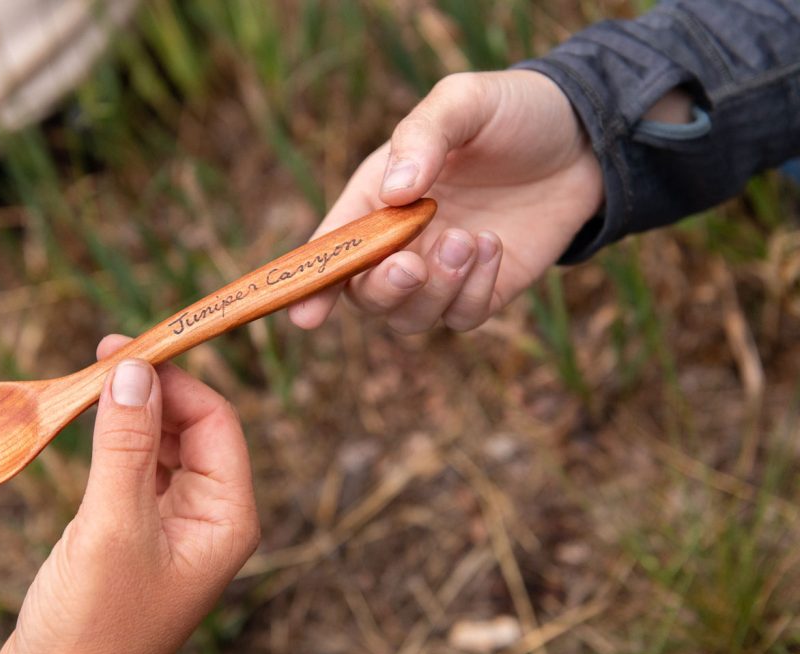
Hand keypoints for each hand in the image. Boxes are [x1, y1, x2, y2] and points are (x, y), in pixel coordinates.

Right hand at [0, 336, 259, 653]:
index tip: (127, 349)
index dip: (176, 380)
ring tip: (90, 385)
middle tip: (102, 357)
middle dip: (152, 391)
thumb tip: (135, 369)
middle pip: (192, 427)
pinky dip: (115, 441)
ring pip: (163, 444)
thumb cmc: (92, 625)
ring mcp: (174, 524)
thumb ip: (125, 445)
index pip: (216, 422)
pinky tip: (91, 426)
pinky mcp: (138, 530)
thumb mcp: (110, 526)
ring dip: (131, 413)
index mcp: (226, 518)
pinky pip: (137, 468)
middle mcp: (209, 517)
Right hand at [288, 69, 603, 333]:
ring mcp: (440, 273)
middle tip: (412, 263)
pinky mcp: (482, 291)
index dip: (310, 283)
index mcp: (376, 197)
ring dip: (435, 289)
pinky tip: (494, 243)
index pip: (331, 248)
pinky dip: (473, 291)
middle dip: (383, 289)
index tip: (304, 314)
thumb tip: (394, 192)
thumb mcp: (464, 101)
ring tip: (471, 236)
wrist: (584, 139)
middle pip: (366, 295)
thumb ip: (424, 136)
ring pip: (410, 317)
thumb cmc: (512, 113)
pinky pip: (462, 318)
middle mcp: (400, 243)